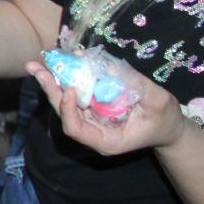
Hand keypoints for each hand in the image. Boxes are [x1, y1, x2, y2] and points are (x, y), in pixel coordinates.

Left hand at [28, 60, 187, 155]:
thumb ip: (137, 86)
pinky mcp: (91, 108)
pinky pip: (75, 94)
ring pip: (65, 103)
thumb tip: (110, 68)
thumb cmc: (164, 119)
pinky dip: (66, 79)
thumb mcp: (158, 102)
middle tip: (37, 69)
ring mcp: (90, 120)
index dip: (68, 110)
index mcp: (106, 140)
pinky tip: (60, 62)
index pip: (75, 129)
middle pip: (64, 113)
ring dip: (51, 82)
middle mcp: (92, 132)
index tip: (70, 89)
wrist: (166, 126)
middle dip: (50, 90)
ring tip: (37, 65)